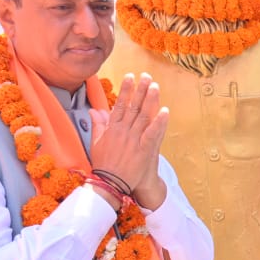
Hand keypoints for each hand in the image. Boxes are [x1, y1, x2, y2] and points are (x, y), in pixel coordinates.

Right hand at [91, 73, 168, 207]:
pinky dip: (159, 122)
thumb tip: (94, 110)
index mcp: (112, 128)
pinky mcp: (143, 150)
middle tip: (146, 76)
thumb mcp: (96, 143)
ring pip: (143, 116)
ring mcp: (134, 140)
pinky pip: (153, 133)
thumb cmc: (104, 165)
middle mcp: (123, 131)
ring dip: (149, 100)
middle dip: (140, 90)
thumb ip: (97, 125)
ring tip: (155, 86)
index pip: (120, 105)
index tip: (130, 77)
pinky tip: (165, 111)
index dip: (126, 90)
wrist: (110, 184)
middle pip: (133, 107)